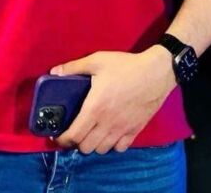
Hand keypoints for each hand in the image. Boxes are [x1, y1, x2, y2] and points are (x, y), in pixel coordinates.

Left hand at [49, 47, 176, 153]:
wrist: (155, 73)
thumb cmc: (125, 66)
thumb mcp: (97, 60)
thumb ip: (74, 67)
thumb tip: (54, 72)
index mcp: (95, 108)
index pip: (74, 135)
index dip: (63, 139)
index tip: (58, 136)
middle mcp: (107, 123)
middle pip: (86, 148)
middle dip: (77, 143)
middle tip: (75, 132)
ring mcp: (122, 129)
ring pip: (102, 150)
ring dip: (93, 144)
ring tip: (91, 133)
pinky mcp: (135, 131)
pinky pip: (120, 148)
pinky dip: (112, 145)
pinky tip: (110, 134)